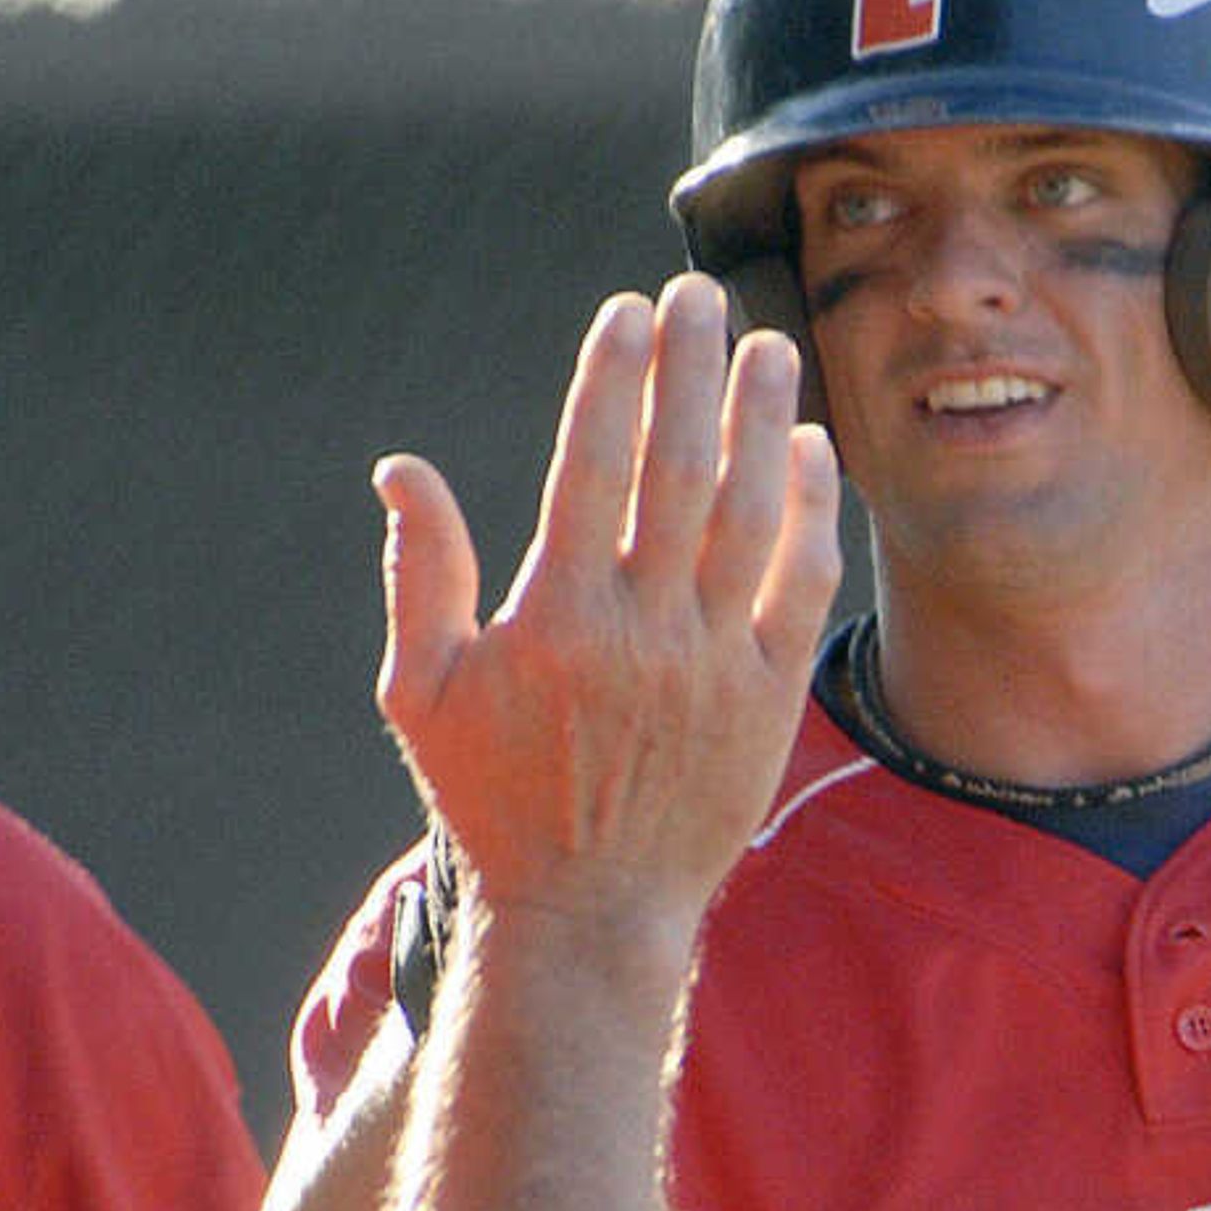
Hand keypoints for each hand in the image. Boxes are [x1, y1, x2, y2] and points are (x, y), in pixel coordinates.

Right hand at [371, 276, 837, 928]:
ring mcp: (715, 664)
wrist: (590, 916)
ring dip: (763, 419)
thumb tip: (400, 471)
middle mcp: (643, 632)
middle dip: (689, 368)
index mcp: (556, 620)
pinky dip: (810, 510)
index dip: (612, 377)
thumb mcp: (424, 694)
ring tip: (765, 348)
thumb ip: (421, 574)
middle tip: (697, 295)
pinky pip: (800, 582)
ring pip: (753, 512)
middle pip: (680, 466)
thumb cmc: (495, 801)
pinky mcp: (768, 696)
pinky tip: (806, 450)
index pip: (592, 464)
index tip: (625, 310)